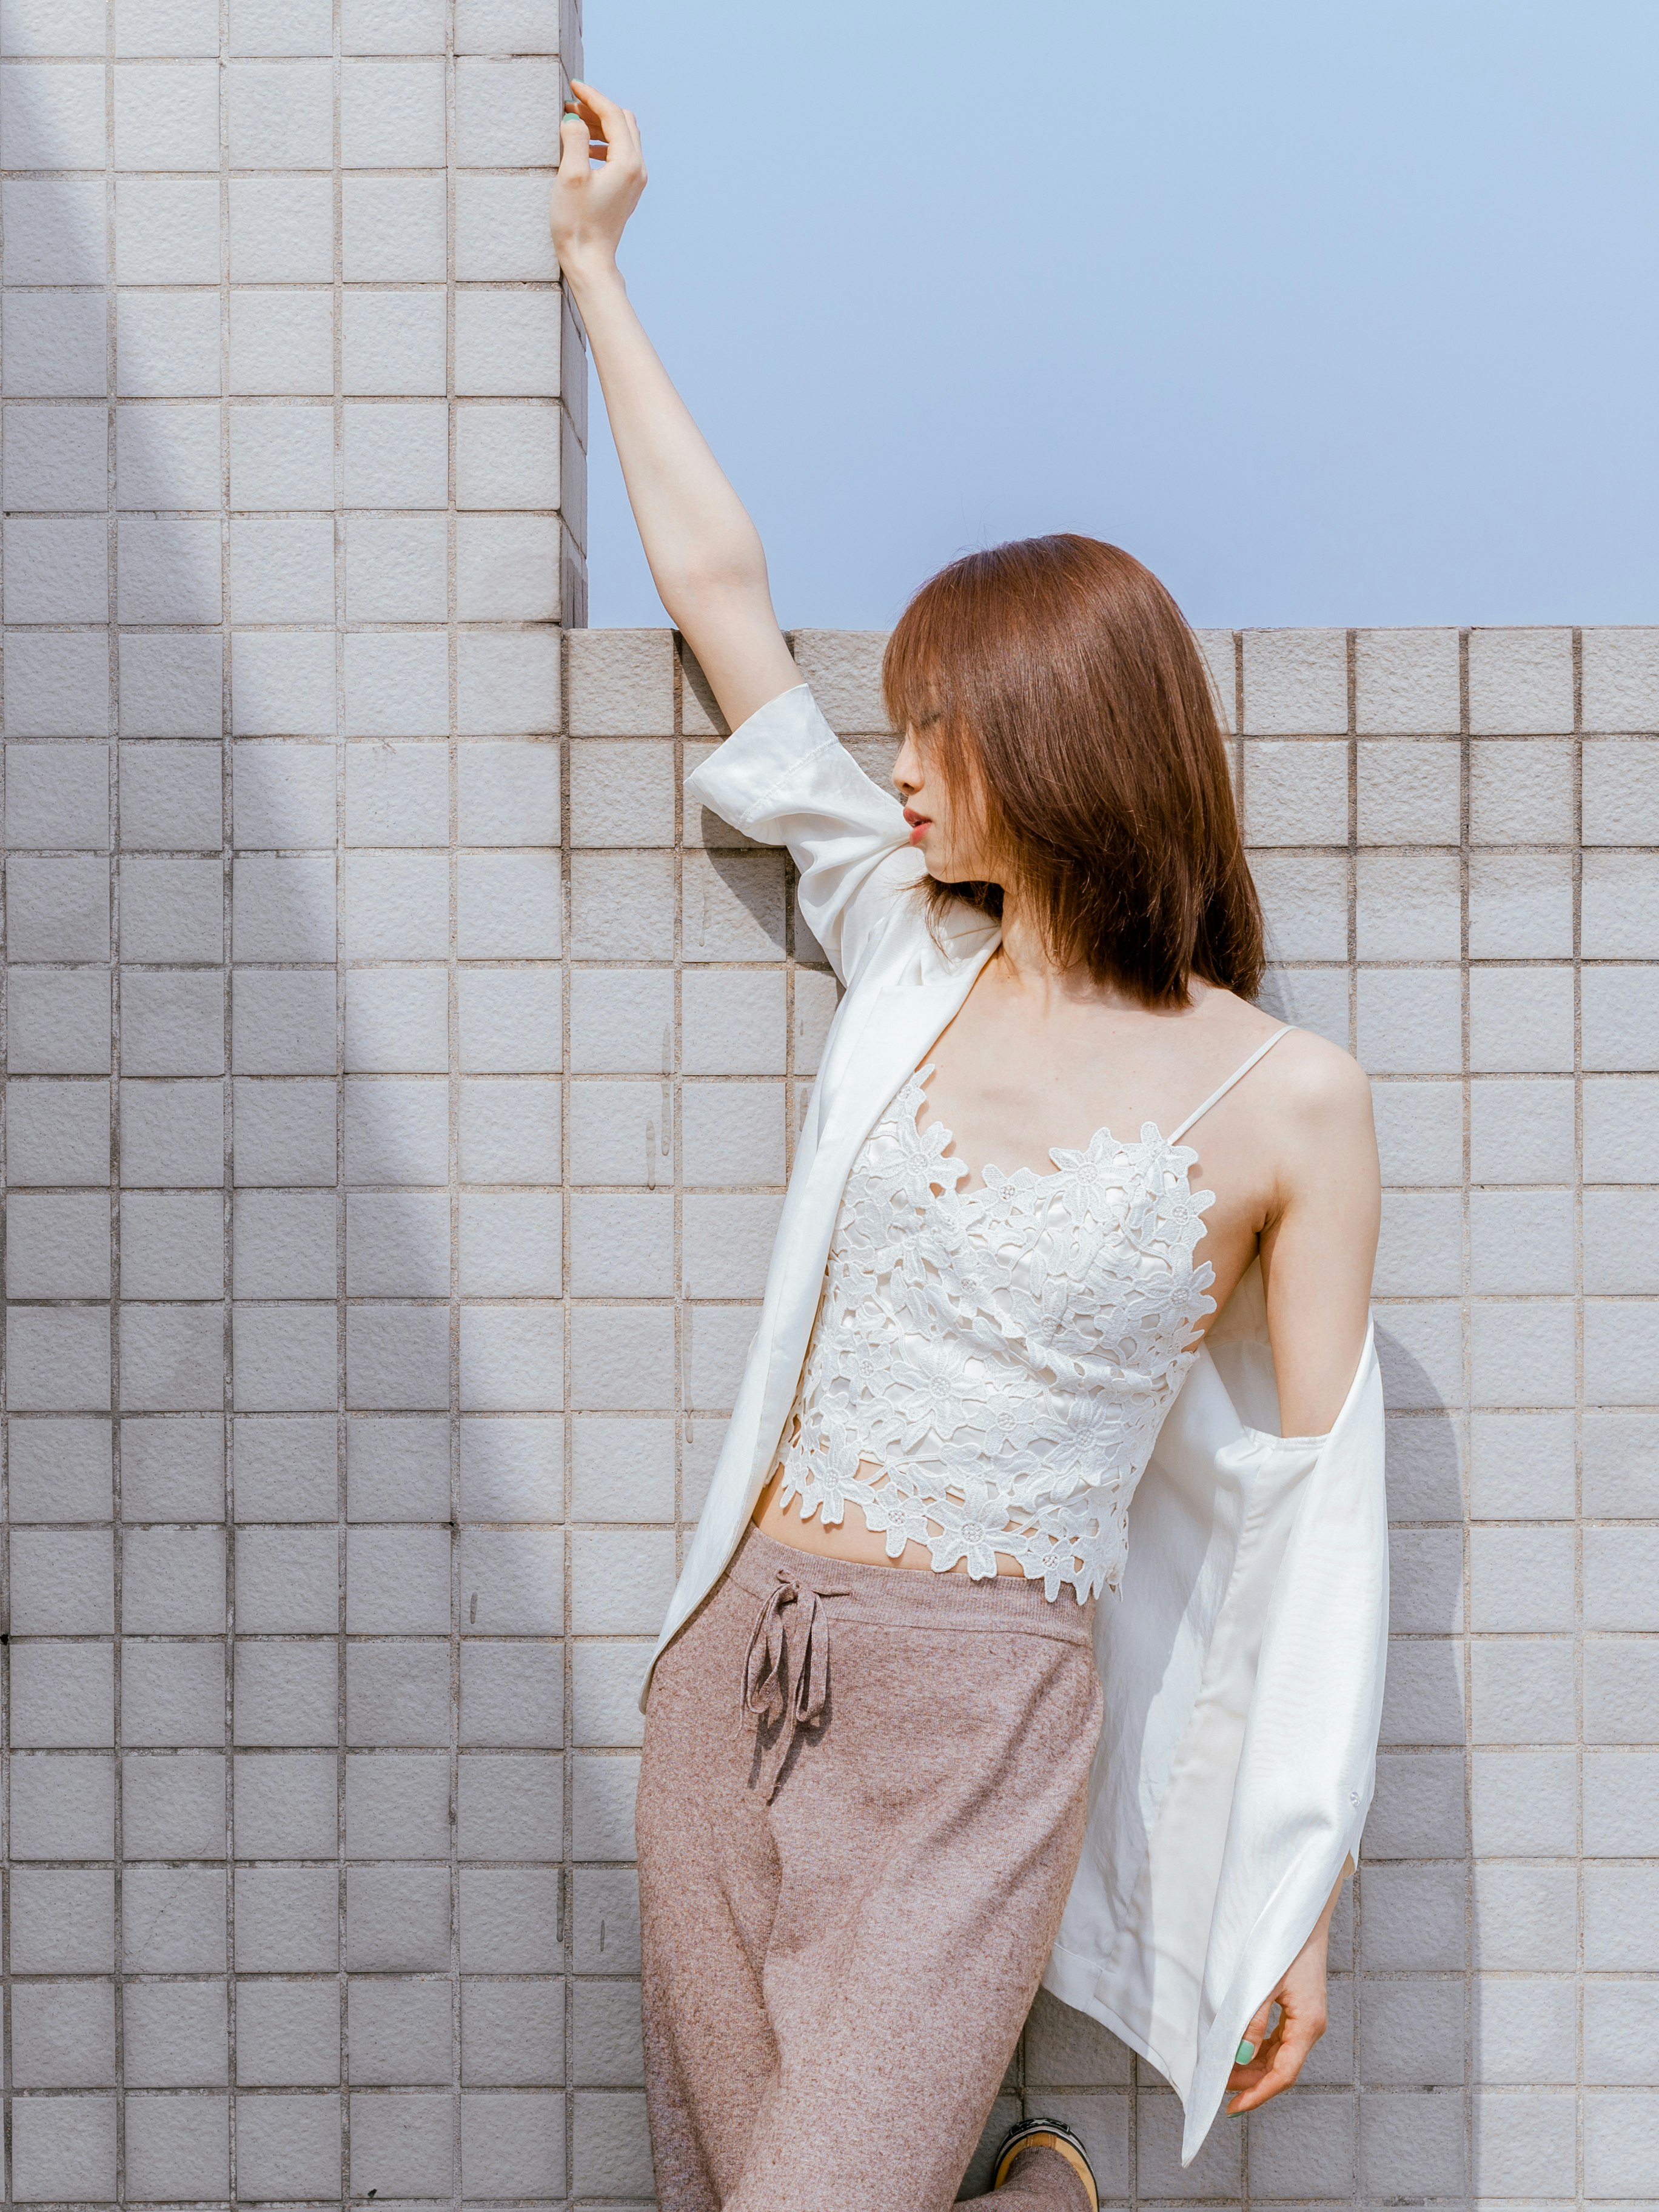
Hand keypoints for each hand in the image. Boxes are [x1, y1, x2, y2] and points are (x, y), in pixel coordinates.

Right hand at [550, 82, 645, 282]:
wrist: (589, 262)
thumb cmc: (577, 224)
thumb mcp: (570, 176)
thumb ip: (574, 139)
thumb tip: (574, 118)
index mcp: (627, 162)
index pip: (613, 115)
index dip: (592, 96)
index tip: (573, 86)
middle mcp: (638, 169)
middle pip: (623, 122)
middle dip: (598, 109)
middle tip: (571, 106)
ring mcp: (635, 182)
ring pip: (623, 138)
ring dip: (600, 125)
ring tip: (573, 124)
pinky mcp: (627, 192)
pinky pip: (620, 155)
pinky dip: (603, 143)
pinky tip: (584, 149)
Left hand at [1224, 1881, 1339, 2116]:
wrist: (1301, 1911)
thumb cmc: (1283, 1942)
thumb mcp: (1263, 1983)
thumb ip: (1252, 2022)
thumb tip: (1240, 2057)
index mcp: (1308, 2025)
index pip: (1283, 2075)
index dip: (1257, 2094)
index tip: (1231, 2107)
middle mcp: (1311, 2025)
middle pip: (1281, 2068)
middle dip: (1250, 2081)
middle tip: (1218, 2086)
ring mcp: (1306, 2017)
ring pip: (1280, 2055)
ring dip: (1254, 2066)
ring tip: (1225, 2070)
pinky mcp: (1300, 2006)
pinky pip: (1280, 2039)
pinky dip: (1259, 2048)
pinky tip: (1241, 2047)